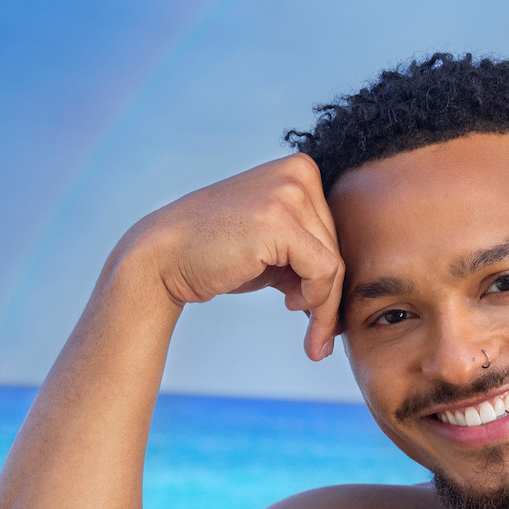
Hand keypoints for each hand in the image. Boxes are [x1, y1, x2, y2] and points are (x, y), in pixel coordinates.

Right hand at [122, 153, 343, 359]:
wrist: (164, 257)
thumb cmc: (217, 256)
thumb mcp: (273, 249)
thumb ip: (308, 256)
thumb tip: (345, 295)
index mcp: (300, 170)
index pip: (335, 233)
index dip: (330, 279)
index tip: (318, 313)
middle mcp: (299, 172)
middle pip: (338, 247)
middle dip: (329, 298)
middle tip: (319, 338)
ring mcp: (289, 192)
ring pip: (334, 263)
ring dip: (325, 308)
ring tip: (313, 338)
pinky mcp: (280, 220)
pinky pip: (324, 271)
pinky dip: (317, 301)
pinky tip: (292, 308)